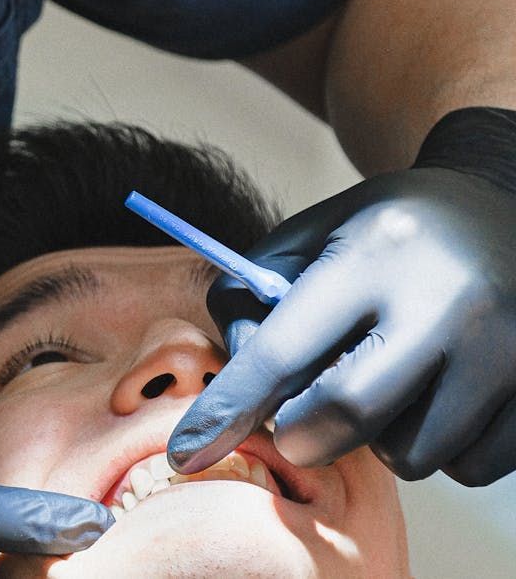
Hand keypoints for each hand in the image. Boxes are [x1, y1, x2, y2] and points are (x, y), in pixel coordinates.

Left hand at [168, 107, 515, 486]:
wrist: (506, 205)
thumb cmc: (387, 233)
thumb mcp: (312, 233)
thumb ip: (254, 294)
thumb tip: (235, 378)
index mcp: (376, 255)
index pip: (283, 351)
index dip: (228, 408)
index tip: (188, 451)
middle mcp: (448, 300)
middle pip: (348, 414)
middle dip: (302, 434)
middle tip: (294, 424)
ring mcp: (508, 348)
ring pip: (412, 452)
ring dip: (381, 439)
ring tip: (389, 386)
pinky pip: (471, 466)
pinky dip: (442, 448)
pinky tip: (439, 400)